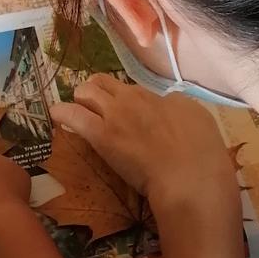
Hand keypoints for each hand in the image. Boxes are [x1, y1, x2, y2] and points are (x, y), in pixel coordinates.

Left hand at [50, 76, 233, 212]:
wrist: (190, 175)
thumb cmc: (201, 154)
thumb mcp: (198, 119)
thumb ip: (177, 109)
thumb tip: (167, 105)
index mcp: (159, 96)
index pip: (132, 90)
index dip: (124, 100)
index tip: (121, 112)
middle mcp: (135, 98)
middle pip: (104, 82)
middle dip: (95, 90)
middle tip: (93, 106)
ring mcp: (116, 114)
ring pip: (86, 91)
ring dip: (79, 98)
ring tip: (74, 110)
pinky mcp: (101, 136)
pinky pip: (73, 115)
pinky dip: (63, 113)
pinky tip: (57, 116)